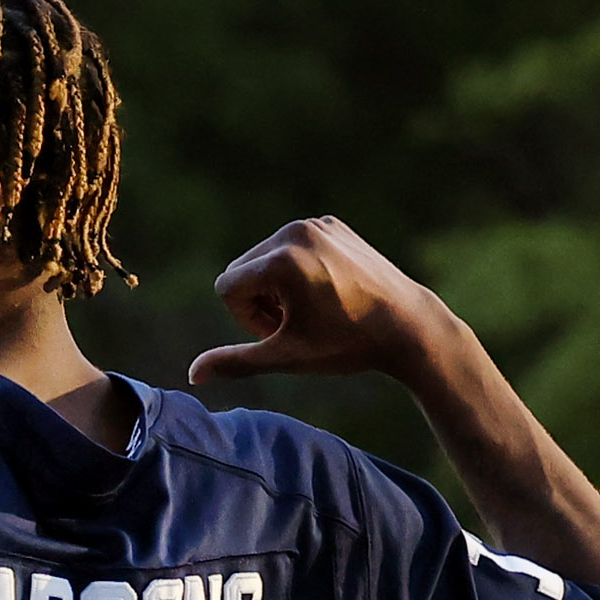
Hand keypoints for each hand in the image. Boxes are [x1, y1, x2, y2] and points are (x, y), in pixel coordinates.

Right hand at [190, 217, 460, 388]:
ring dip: (275, 286)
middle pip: (242, 270)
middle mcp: (295, 232)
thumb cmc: (345, 344)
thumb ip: (235, 361)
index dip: (246, 318)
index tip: (280, 332)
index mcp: (281, 261)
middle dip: (258, 300)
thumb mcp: (285, 356)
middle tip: (295, 322)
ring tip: (310, 307)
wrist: (407, 324)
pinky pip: (291, 246)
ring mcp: (316, 224)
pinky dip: (297, 268)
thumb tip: (193, 375)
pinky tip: (325, 290)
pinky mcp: (331, 224)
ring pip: (264, 257)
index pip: (226, 288)